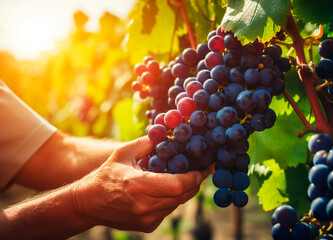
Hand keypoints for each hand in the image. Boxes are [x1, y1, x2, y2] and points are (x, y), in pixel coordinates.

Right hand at [72, 136, 208, 232]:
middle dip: (194, 184)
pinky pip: (168, 211)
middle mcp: (145, 205)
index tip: (201, 169)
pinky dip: (171, 200)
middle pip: (182, 196)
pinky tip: (166, 190)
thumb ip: (146, 143)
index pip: (178, 185)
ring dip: (183, 192)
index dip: (194, 177)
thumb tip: (167, 135)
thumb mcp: (123, 153)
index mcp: (139, 185)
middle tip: (199, 172)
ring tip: (185, 178)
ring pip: (177, 204)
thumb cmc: (106, 175)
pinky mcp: (147, 226)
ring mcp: (147, 219)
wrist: (89, 203)